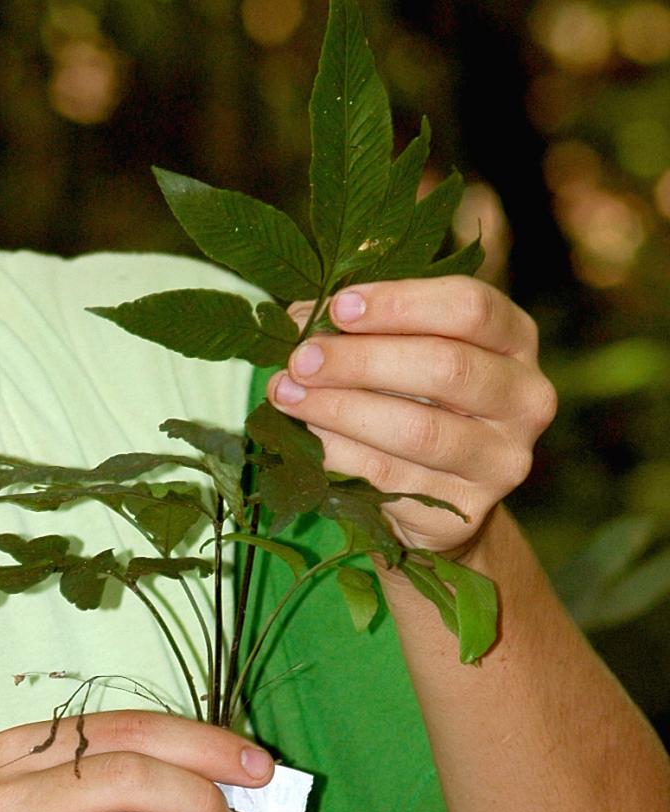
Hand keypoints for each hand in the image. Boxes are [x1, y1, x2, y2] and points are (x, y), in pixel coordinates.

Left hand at [269, 276, 557, 554]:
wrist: (436, 485)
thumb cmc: (410, 390)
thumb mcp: (397, 345)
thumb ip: (360, 324)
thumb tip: (303, 320)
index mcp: (514, 337)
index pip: (470, 307)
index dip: (400, 303)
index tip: (338, 307)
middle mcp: (525, 396)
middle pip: (446, 367)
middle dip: (361, 360)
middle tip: (301, 358)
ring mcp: (503, 458)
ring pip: (418, 429)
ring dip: (340, 409)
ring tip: (286, 393)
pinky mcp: (468, 508)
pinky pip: (391, 477)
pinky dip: (339, 452)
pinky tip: (304, 435)